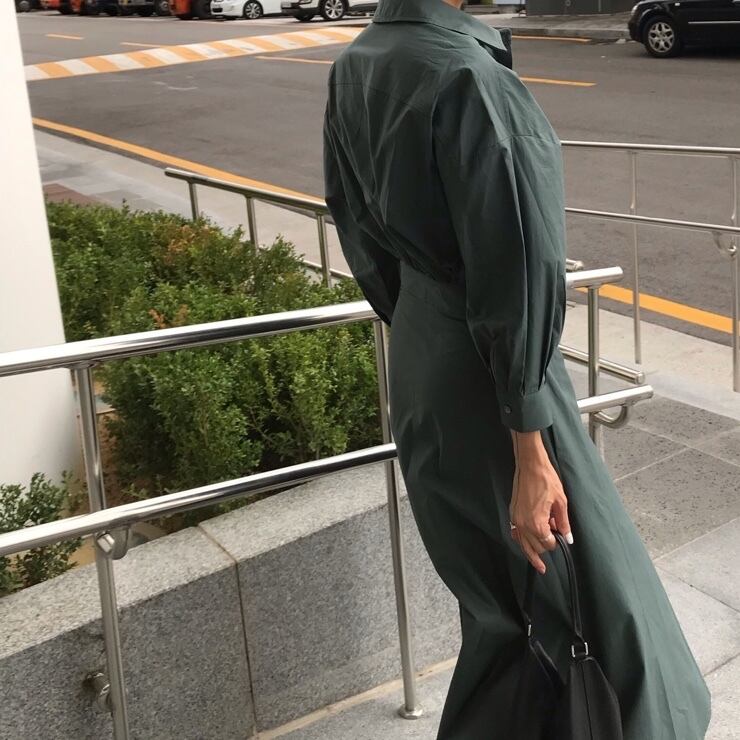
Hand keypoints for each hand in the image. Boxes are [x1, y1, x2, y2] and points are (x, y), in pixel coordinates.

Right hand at [509, 430, 571, 573]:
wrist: (530, 465)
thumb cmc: (547, 480)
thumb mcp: (561, 502)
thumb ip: (563, 523)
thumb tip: (568, 538)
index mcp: (536, 523)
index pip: (546, 544)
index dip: (555, 543)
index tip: (560, 535)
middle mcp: (523, 524)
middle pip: (534, 546)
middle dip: (544, 546)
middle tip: (555, 539)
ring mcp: (515, 519)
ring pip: (522, 544)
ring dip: (531, 552)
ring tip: (539, 565)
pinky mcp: (512, 513)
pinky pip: (516, 533)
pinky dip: (522, 540)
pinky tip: (526, 544)